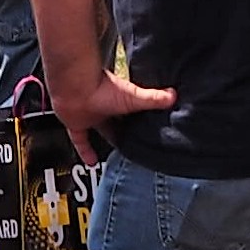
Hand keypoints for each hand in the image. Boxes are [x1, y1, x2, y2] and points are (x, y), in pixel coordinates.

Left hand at [51, 67, 173, 169]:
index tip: (146, 131)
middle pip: (116, 124)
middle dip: (123, 133)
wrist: (75, 87)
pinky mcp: (77, 124)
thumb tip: (174, 95)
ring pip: (100, 131)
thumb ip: (153, 98)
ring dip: (106, 141)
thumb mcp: (133, 97)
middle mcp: (105, 107)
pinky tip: (92, 162)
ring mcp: (91, 116)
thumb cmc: (102, 87)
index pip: (132, 112)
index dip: (138, 122)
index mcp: (120, 99)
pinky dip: (86, 152)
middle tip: (132, 146)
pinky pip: (81, 141)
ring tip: (115, 156)